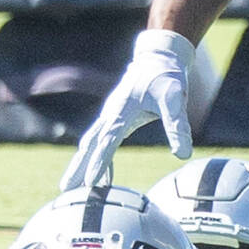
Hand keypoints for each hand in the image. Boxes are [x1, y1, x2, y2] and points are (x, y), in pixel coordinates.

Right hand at [59, 29, 194, 190]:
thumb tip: (183, 154)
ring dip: (82, 163)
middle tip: (65, 190)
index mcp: (123, 109)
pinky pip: (102, 140)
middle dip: (78, 167)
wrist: (158, 57)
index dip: (100, 161)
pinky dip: (98, 157)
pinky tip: (101, 177)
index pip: (108, 139)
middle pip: (91, 144)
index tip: (90, 182)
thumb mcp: (175, 99)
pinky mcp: (116, 117)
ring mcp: (111, 114)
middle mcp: (112, 113)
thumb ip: (178, 126)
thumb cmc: (166, 76)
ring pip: (92, 143)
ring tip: (71, 188)